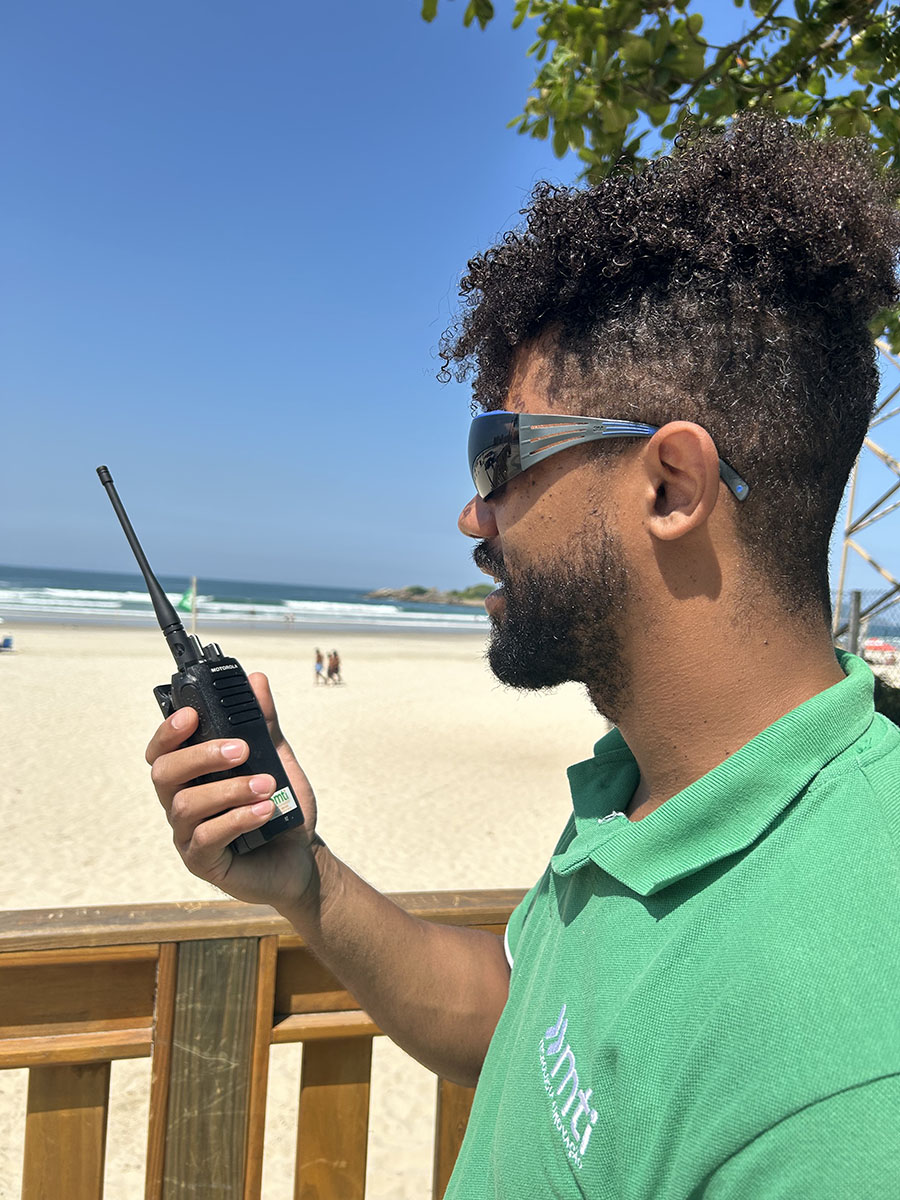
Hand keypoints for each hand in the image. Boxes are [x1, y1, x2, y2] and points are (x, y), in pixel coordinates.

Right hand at [146, 672, 320, 910]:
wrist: (301, 855)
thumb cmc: (279, 806)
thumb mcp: (276, 759)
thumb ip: (263, 724)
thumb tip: (256, 680)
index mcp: (192, 776)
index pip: (162, 750)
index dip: (168, 731)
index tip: (191, 715)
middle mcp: (181, 802)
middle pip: (164, 773)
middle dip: (201, 756)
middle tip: (242, 750)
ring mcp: (188, 835)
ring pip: (185, 805)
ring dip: (228, 790)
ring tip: (266, 785)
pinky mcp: (203, 862)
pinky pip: (206, 838)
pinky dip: (237, 819)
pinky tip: (264, 811)